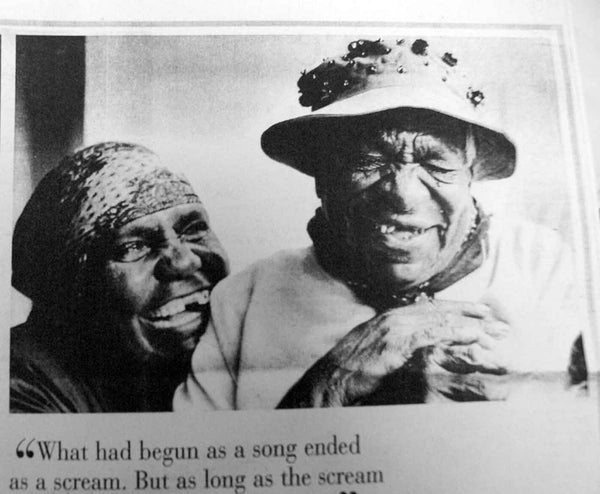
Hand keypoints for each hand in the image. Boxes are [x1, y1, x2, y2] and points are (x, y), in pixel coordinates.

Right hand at [278, 298, 507, 406]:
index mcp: (390, 317)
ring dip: (468, 324)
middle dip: (470, 314)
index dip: (457, 309)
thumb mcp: (376, 352)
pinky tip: (473, 336)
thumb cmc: (351, 372)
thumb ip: (397, 346)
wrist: (330, 381)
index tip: (481, 311)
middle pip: (439, 310)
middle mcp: (393, 317)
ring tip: (494, 330)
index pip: (430, 308)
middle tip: (497, 320)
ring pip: (439, 320)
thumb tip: (415, 350)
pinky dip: (454, 334)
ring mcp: (394, 328)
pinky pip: (431, 336)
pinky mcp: (394, 343)